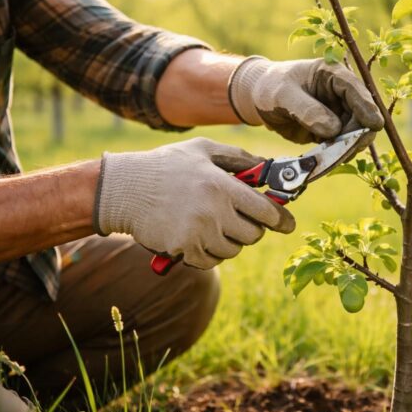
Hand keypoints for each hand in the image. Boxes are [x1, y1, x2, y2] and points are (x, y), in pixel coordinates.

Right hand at [94, 138, 294, 269]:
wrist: (123, 189)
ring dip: (228, 240)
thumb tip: (268, 166)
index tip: (288, 224)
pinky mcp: (184, 250)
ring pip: (233, 250)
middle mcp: (215, 212)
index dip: (282, 220)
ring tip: (210, 223)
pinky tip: (196, 235)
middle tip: (236, 217)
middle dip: (250, 227)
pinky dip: (209, 253)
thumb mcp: (203, 150)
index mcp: (223, 186)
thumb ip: (239, 157)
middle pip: (253, 235)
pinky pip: (211, 261)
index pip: (267, 212)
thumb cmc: (166, 166)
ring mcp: (199, 234)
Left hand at [228, 57, 384, 143]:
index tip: (373, 125)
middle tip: (348, 149)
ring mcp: (339, 113)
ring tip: (335, 156)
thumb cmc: (271, 87)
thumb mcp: (283, 94)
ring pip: (357, 132)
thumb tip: (333, 130)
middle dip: (359, 133)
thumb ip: (306, 109)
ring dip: (350, 146)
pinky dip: (339, 153)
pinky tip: (329, 159)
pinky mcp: (333, 130)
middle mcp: (341, 93)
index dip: (367, 107)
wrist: (260, 99)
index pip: (355, 89)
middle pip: (363, 114)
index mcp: (332, 74)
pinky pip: (343, 144)